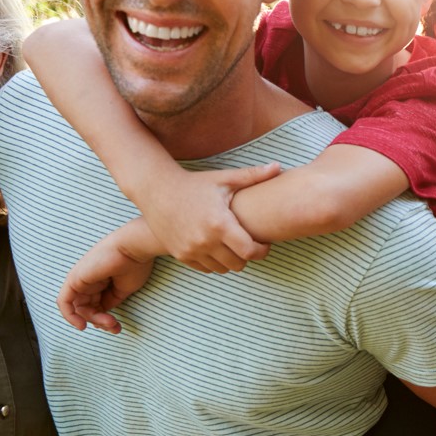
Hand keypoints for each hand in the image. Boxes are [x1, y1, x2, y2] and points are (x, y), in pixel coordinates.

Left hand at [57, 224, 157, 333]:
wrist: (134, 248)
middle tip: (114, 326)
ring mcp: (81, 280)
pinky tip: (82, 325)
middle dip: (100, 321)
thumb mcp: (123, 290)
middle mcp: (89, 281)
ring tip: (109, 323)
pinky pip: (65, 302)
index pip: (96, 305)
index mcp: (101, 281)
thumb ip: (110, 301)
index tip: (116, 326)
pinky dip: (69, 316)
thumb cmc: (135, 265)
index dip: (104, 319)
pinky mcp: (74, 279)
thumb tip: (102, 314)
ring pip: (79, 308)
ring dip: (93, 319)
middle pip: (87, 308)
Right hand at [132, 163, 279, 272]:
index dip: (262, 251)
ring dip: (231, 261)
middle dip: (248, 256)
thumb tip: (278, 166)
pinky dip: (214, 262)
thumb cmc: (194, 184)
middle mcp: (205, 241)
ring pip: (223, 269)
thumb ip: (253, 175)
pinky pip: (206, 269)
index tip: (264, 244)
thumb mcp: (224, 179)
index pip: (250, 251)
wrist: (157, 191)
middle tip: (249, 244)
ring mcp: (191, 251)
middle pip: (239, 264)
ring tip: (233, 246)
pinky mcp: (181, 256)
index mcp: (220, 224)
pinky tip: (217, 248)